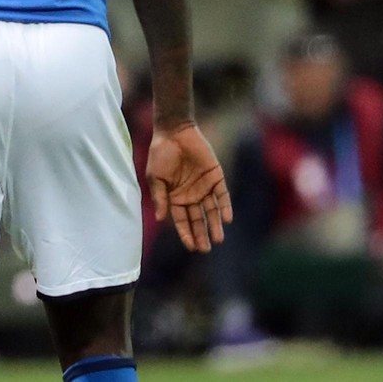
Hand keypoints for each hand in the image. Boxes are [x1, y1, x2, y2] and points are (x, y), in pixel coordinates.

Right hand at [147, 122, 231, 252]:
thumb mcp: (155, 177)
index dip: (186, 233)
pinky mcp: (216, 178)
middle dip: (201, 234)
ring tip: (218, 239)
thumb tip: (160, 220)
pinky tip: (227, 219)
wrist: (174, 132)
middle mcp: (191, 195)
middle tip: (205, 249)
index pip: (181, 220)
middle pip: (198, 219)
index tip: (191, 247)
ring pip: (212, 211)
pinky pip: (223, 195)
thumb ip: (160, 198)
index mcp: (175, 197)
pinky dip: (225, 207)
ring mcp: (204, 187)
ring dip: (215, 225)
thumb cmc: (160, 154)